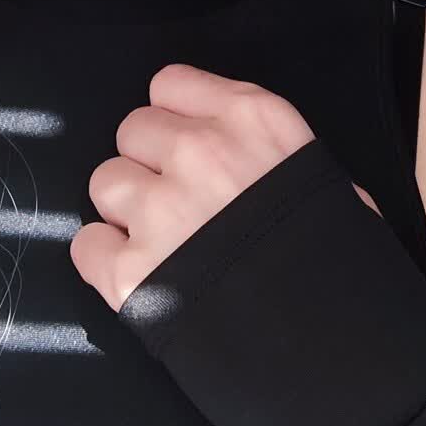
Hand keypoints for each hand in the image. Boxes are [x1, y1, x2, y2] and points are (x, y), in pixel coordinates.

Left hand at [71, 64, 380, 311]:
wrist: (333, 342)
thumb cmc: (340, 261)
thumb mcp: (326, 179)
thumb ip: (272, 151)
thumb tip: (246, 154)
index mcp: (252, 120)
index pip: (171, 84)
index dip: (175, 115)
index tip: (186, 140)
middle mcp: (200, 152)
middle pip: (133, 129)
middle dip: (152, 162)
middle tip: (180, 197)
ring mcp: (161, 211)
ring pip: (105, 182)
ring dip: (128, 209)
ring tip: (165, 238)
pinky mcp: (131, 272)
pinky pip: (85, 245)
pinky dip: (105, 260)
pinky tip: (140, 271)